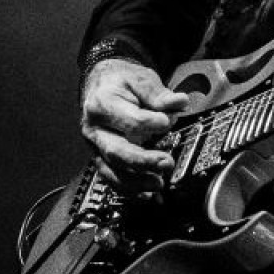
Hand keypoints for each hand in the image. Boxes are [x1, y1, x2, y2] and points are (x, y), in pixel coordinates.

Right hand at [80, 58, 187, 191]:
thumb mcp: (140, 78)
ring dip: (136, 181)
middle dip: (142, 161)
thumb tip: (179, 102)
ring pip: (112, 170)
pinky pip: (112, 178)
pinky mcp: (101, 157)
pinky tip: (147, 195)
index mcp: (102, 105)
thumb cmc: (121, 82)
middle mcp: (95, 129)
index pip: (127, 120)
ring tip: (159, 184)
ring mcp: (96, 147)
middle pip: (116, 151)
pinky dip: (129, 189)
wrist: (102, 84)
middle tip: (166, 162)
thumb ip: (158, 94)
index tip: (167, 122)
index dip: (149, 123)